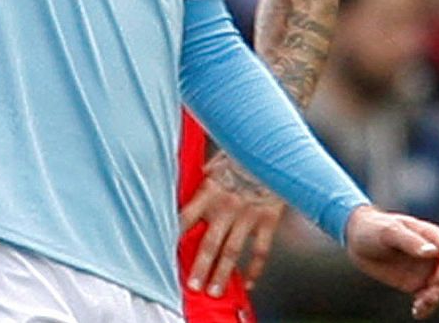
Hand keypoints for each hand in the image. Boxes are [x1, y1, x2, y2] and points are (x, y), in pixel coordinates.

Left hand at [179, 153, 284, 294]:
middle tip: (193, 284)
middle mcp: (227, 207)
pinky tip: (249, 282)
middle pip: (209, 243)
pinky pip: (260, 250)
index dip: (174, 233)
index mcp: (211, 191)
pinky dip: (255, 268)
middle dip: (200, 266)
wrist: (275, 147)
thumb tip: (198, 178)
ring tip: (215, 290)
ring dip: (223, 274)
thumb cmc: (245, 150)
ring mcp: (248, 215)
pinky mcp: (267, 219)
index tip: (163, 249)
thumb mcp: (219, 160)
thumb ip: (208, 176)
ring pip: (232, 251)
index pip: (186, 217)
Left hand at [343, 206, 438, 318]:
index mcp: (430, 235)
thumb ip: (410, 241)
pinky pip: (427, 298)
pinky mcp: (414, 283)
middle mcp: (431, 254)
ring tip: (419, 306)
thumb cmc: (373, 227)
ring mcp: (424, 269)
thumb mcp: (389, 231)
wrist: (356, 238)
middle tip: (429, 296)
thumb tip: (432, 252)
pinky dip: (427, 307)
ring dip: (436, 298)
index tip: (435, 280)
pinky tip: (417, 313)